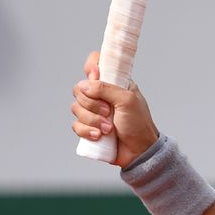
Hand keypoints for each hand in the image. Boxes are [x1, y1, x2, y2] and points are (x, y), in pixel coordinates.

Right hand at [71, 51, 158, 167]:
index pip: (96, 64)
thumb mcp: (127, 100)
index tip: (95, 76)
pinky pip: (76, 125)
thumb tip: (83, 85)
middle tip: (109, 112)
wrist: (139, 150)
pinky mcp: (89, 127)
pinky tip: (100, 136)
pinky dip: (87, 131)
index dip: (91, 67)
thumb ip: (106, 88)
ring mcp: (94, 111)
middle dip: (92, 104)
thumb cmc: (139, 123)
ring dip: (92, 120)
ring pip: (76, 108)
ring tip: (109, 128)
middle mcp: (102, 95)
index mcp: (114, 83)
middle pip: (80, 89)